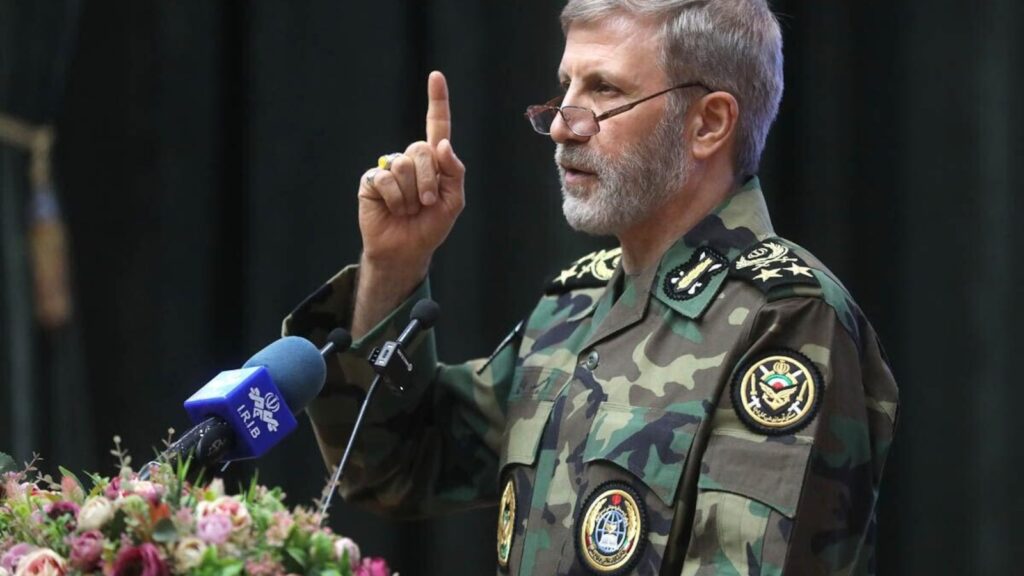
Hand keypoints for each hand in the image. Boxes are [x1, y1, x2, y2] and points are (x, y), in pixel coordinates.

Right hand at [357, 71, 465, 276]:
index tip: (436, 76)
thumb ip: (454, 172)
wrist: (407, 250)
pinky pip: (386, 179)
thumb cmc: (431, 225)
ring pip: (404, 166)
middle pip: (421, 150)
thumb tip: (442, 145)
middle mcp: (410, 159)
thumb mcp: (454, 201)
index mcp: (434, 161)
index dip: (437, 101)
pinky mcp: (372, 179)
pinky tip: (393, 209)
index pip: (436, 125)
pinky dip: (395, 199)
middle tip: (426, 204)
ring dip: (411, 195)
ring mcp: (390, 167)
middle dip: (429, 181)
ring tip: (408, 209)